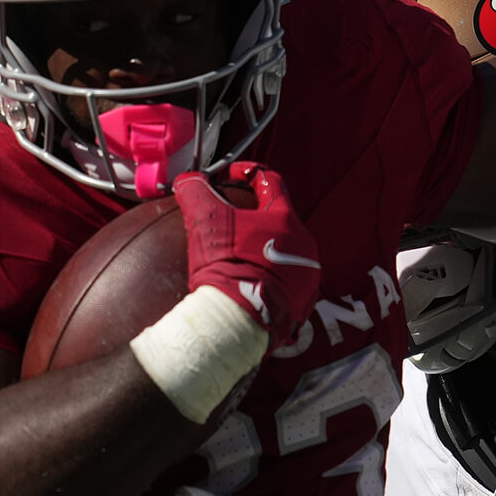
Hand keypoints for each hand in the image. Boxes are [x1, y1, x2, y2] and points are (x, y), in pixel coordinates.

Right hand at [175, 162, 321, 344]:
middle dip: (256, 218)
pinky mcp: (303, 303)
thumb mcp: (205, 222)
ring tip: (238, 258)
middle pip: (279, 220)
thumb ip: (196, 192)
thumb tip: (188, 180)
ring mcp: (307, 276)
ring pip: (284, 253)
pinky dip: (268, 280)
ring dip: (263, 251)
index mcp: (285, 219)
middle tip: (231, 223)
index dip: (248, 174)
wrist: (240, 321)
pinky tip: (248, 285)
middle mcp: (304, 245)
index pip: (270, 182)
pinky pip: (286, 284)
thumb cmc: (225, 266)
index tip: (231, 177)